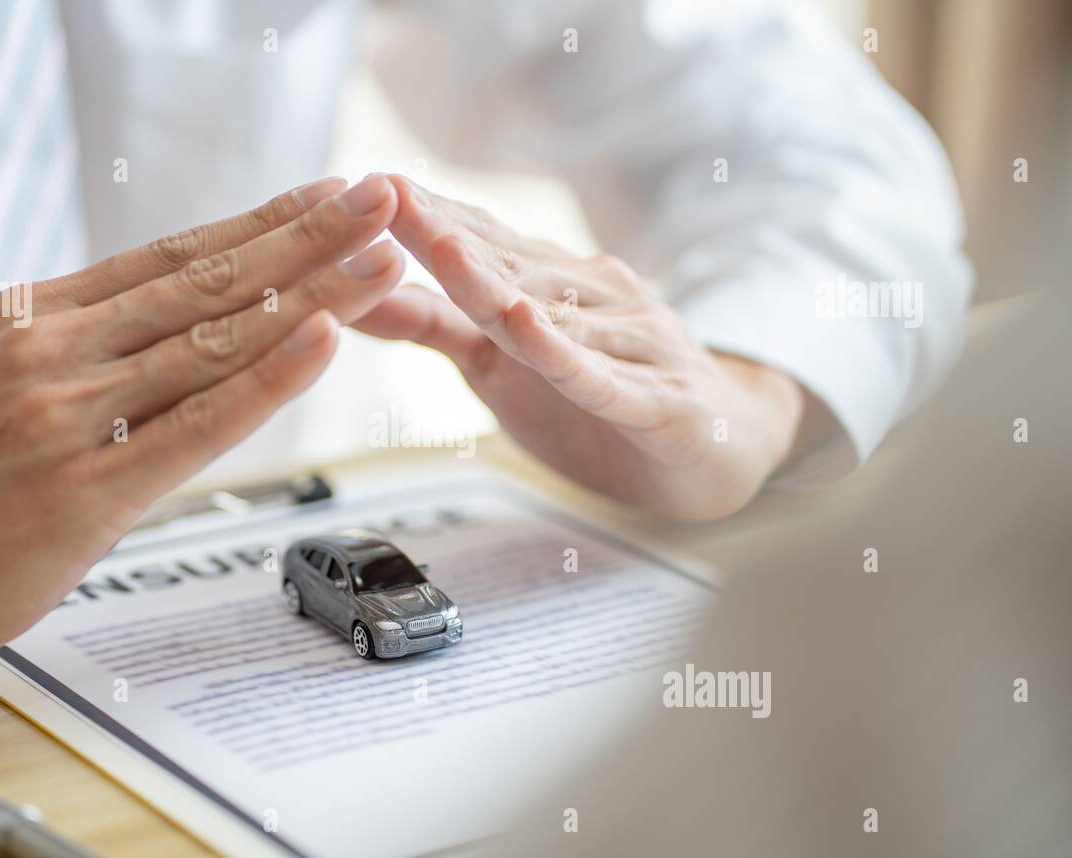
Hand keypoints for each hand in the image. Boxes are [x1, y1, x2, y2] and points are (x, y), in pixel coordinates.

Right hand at [0, 175, 403, 672]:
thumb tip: (175, 324)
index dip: (260, 224)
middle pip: (207, 281)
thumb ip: (86, 349)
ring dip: (312, 296)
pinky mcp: (86, 489)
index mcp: (37, 316)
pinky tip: (322, 340)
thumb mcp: (3, 381)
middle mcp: (55, 350)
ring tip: (382, 260)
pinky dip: (266, 381)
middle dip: (306, 237)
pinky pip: (196, 423)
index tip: (324, 195)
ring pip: (214, 341)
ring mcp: (69, 414)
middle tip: (379, 199)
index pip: (174, 256)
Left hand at [356, 176, 803, 518]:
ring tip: (441, 250)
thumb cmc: (608, 399)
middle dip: (443, 232)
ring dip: (493, 281)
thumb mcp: (503, 365)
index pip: (483, 245)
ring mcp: (630, 347)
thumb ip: (437, 328)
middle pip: (509, 267)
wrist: (724, 448)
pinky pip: (602, 378)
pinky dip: (562, 356)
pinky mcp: (658, 402)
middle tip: (385, 195)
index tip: (367, 187)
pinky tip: (528, 331)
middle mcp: (593, 302)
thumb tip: (355, 299)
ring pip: (551, 316)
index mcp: (554, 288)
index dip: (425, 219)